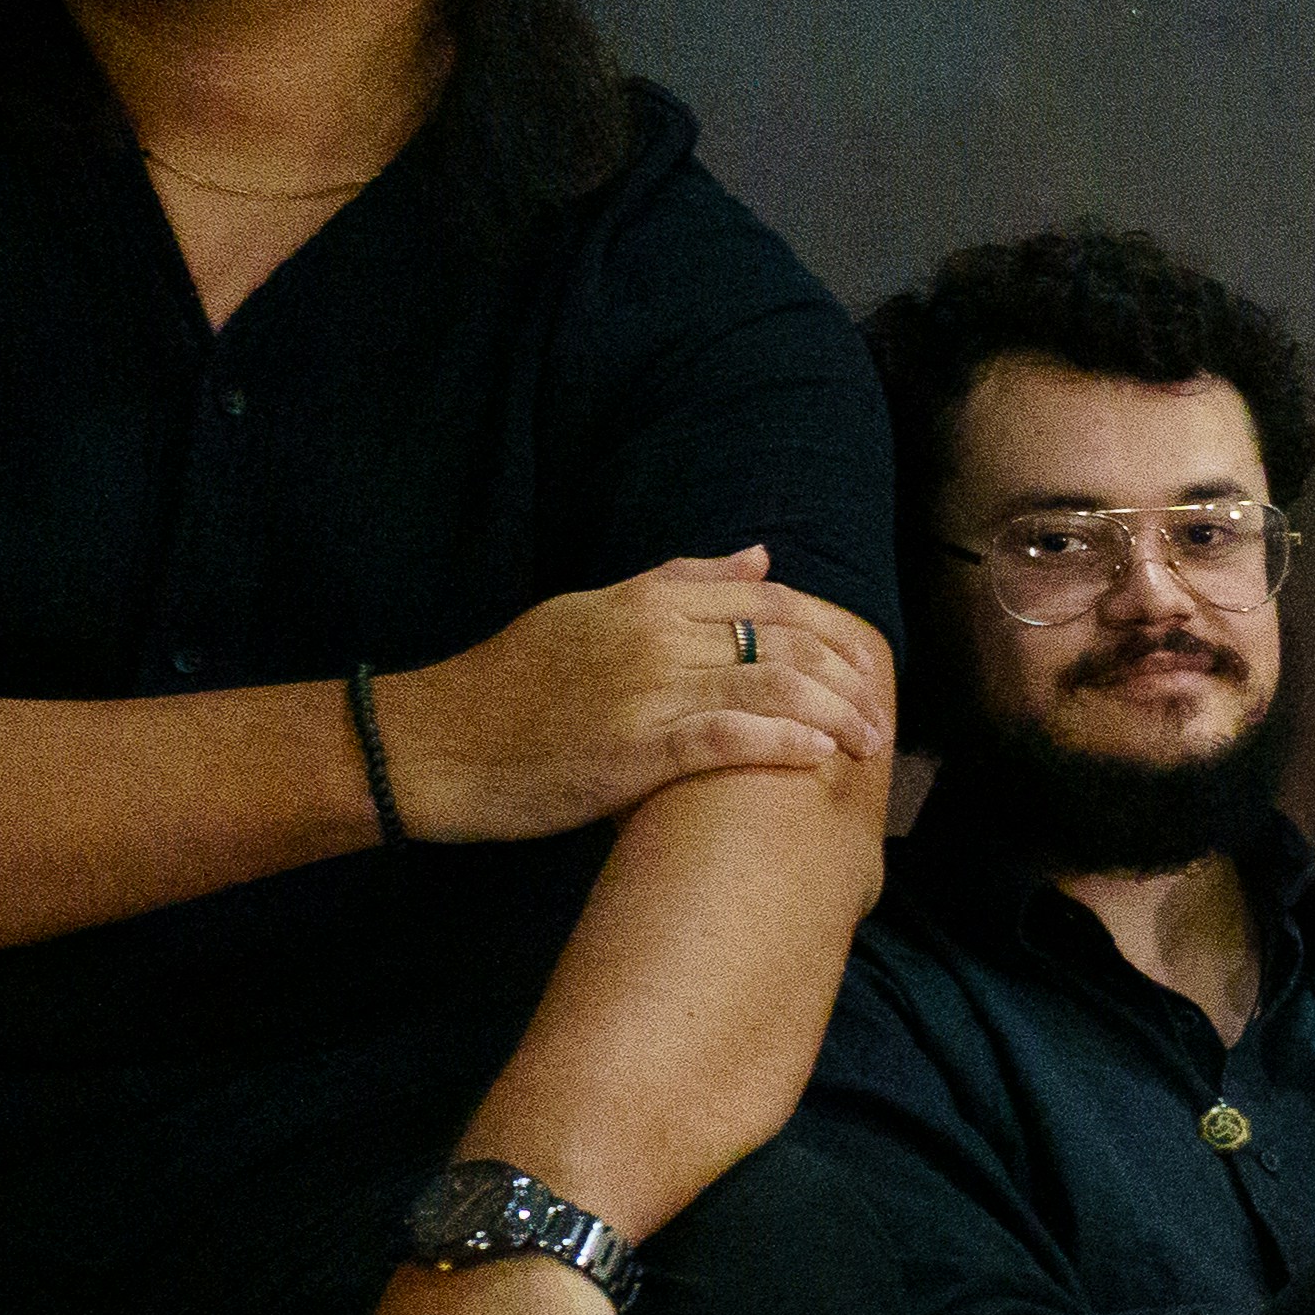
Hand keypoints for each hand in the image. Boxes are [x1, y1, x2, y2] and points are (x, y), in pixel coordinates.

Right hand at [372, 548, 893, 842]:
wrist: (432, 747)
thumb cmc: (510, 690)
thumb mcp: (588, 614)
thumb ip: (678, 582)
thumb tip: (760, 555)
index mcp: (643, 599)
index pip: (767, 599)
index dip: (828, 630)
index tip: (864, 664)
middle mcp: (651, 634)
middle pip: (783, 639)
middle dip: (845, 676)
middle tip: (882, 714)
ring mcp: (643, 690)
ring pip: (769, 683)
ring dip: (832, 714)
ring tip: (865, 743)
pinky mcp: (631, 749)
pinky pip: (727, 735)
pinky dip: (783, 743)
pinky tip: (817, 759)